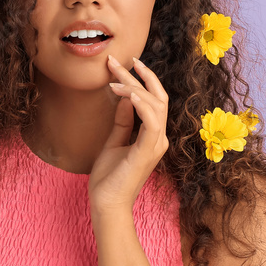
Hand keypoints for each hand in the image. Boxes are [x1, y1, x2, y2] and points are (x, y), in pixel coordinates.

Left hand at [88, 54, 169, 215]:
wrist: (107, 204)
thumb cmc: (109, 178)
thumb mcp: (114, 142)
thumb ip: (123, 122)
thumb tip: (125, 99)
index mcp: (153, 136)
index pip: (153, 100)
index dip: (141, 80)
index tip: (123, 64)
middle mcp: (159, 138)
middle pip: (157, 97)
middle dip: (138, 76)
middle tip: (118, 60)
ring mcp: (156, 145)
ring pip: (155, 105)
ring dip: (135, 87)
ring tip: (114, 77)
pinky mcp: (147, 152)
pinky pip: (152, 122)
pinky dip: (142, 105)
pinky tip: (129, 94)